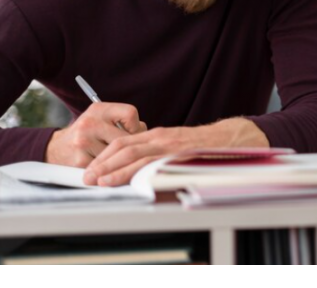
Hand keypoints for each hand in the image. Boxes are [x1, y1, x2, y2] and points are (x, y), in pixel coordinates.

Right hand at [45, 102, 145, 167]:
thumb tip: (145, 132)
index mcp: (99, 109)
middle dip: (131, 146)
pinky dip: (110, 169)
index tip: (131, 132)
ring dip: (121, 159)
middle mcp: (90, 123)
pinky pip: (107, 168)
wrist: (56, 149)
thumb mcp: (101, 118)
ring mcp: (84, 142)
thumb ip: (122, 121)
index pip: (130, 113)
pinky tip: (104, 166)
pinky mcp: (81, 160)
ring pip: (118, 154)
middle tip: (128, 150)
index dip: (136, 126)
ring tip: (114, 157)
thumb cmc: (87, 133)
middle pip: (126, 137)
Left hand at [83, 117, 268, 186]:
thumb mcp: (179, 146)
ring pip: (132, 154)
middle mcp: (160, 137)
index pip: (125, 142)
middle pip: (123, 147)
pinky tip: (118, 179)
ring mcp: (168, 145)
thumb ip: (161, 154)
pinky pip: (149, 163)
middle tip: (85, 177)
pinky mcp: (176, 154)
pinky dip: (130, 171)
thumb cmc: (206, 145)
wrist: (231, 138)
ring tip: (95, 180)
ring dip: (110, 168)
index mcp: (158, 135)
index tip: (92, 167)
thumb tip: (143, 170)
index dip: (106, 155)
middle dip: (102, 163)